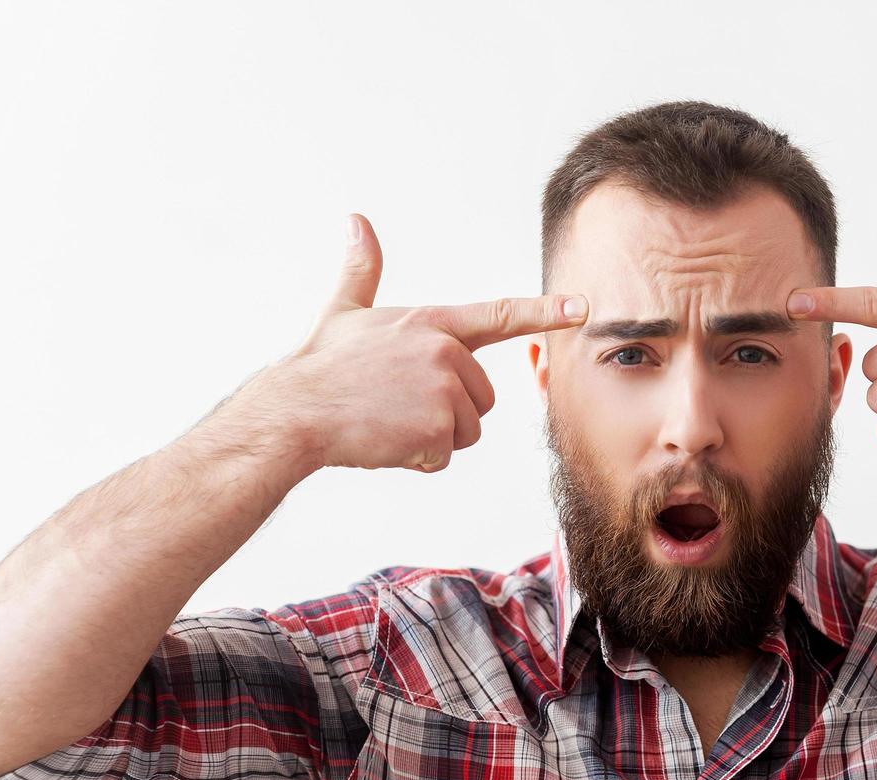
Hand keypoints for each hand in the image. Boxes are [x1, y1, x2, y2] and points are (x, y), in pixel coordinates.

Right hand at [228, 213, 587, 472]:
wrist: (294, 412)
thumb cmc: (318, 366)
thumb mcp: (343, 312)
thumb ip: (361, 270)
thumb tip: (356, 221)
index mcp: (431, 323)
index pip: (500, 315)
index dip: (546, 312)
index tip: (583, 307)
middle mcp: (445, 351)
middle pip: (480, 399)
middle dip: (445, 412)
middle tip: (396, 405)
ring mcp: (443, 388)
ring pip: (464, 431)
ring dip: (431, 439)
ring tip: (388, 421)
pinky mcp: (436, 427)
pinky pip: (444, 457)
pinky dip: (416, 460)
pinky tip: (385, 442)